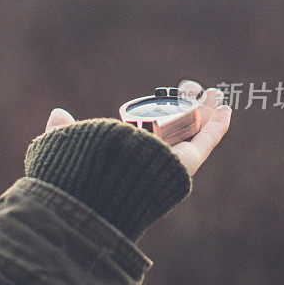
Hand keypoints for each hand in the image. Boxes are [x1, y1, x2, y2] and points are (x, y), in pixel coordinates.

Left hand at [44, 80, 231, 175]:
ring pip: (192, 133)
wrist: (94, 195)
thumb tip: (57, 113)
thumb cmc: (75, 174)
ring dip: (206, 113)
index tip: (163, 95)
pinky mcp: (183, 165)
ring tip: (215, 93)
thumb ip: (62, 131)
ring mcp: (167, 162)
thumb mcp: (67, 145)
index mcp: (124, 155)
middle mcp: (148, 160)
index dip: (158, 113)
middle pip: (174, 130)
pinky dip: (216, 127)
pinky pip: (204, 143)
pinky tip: (226, 110)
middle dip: (187, 109)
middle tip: (194, 89)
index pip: (146, 132)